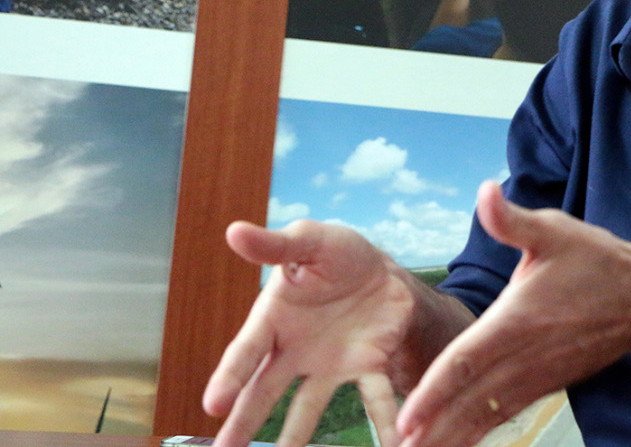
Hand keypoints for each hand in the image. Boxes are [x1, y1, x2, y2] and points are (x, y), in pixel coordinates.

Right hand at [204, 220, 418, 446]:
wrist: (381, 269)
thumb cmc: (336, 254)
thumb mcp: (309, 241)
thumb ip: (276, 245)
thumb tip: (235, 231)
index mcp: (274, 319)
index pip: (245, 352)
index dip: (228, 377)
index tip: (213, 405)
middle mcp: (295, 350)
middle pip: (264, 391)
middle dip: (244, 422)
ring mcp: (329, 364)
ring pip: (309, 407)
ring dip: (296, 436)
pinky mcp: (365, 366)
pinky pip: (372, 397)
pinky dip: (380, 421)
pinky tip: (392, 444)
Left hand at [396, 182, 630, 446]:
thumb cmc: (599, 262)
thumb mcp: (555, 231)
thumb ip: (512, 220)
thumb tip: (485, 192)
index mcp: (519, 320)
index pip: (468, 360)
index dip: (435, 391)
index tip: (408, 418)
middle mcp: (526, 355)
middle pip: (471, 399)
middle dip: (435, 428)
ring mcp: (539, 375)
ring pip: (488, 413)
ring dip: (455, 437)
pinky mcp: (548, 383)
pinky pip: (507, 412)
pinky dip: (480, 430)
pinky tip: (459, 442)